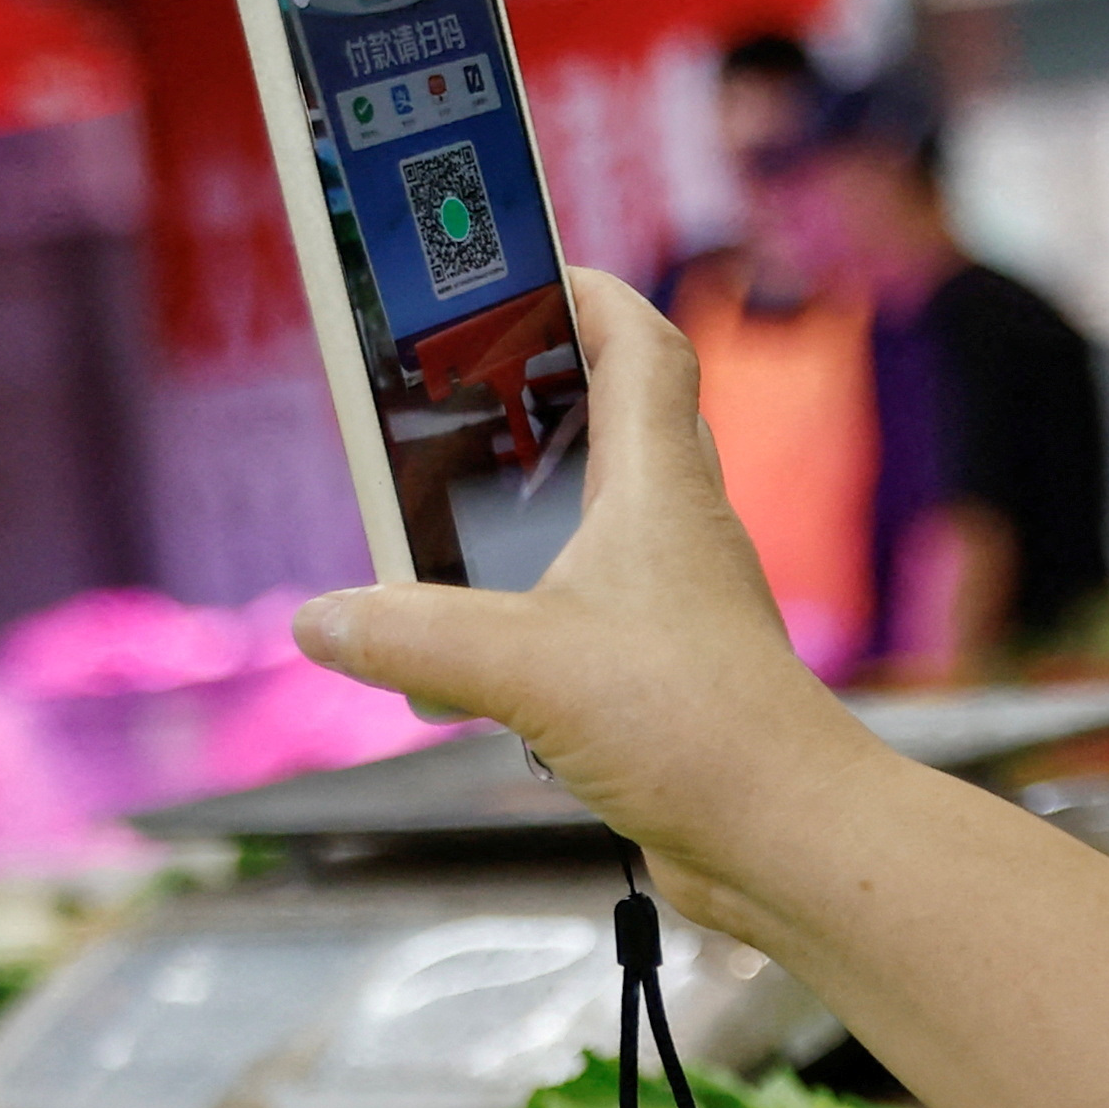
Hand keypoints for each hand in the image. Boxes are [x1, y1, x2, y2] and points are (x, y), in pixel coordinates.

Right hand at [292, 271, 884, 921]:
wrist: (784, 836)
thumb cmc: (697, 728)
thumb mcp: (526, 669)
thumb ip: (414, 635)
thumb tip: (323, 619)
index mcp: (657, 488)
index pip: (642, 346)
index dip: (591, 294)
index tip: (528, 270)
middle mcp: (677, 532)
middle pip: (622, 423)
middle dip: (545, 393)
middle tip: (465, 391)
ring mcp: (678, 605)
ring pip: (604, 522)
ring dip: (535, 506)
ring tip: (450, 513)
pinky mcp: (666, 675)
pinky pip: (594, 611)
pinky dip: (535, 607)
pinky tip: (477, 653)